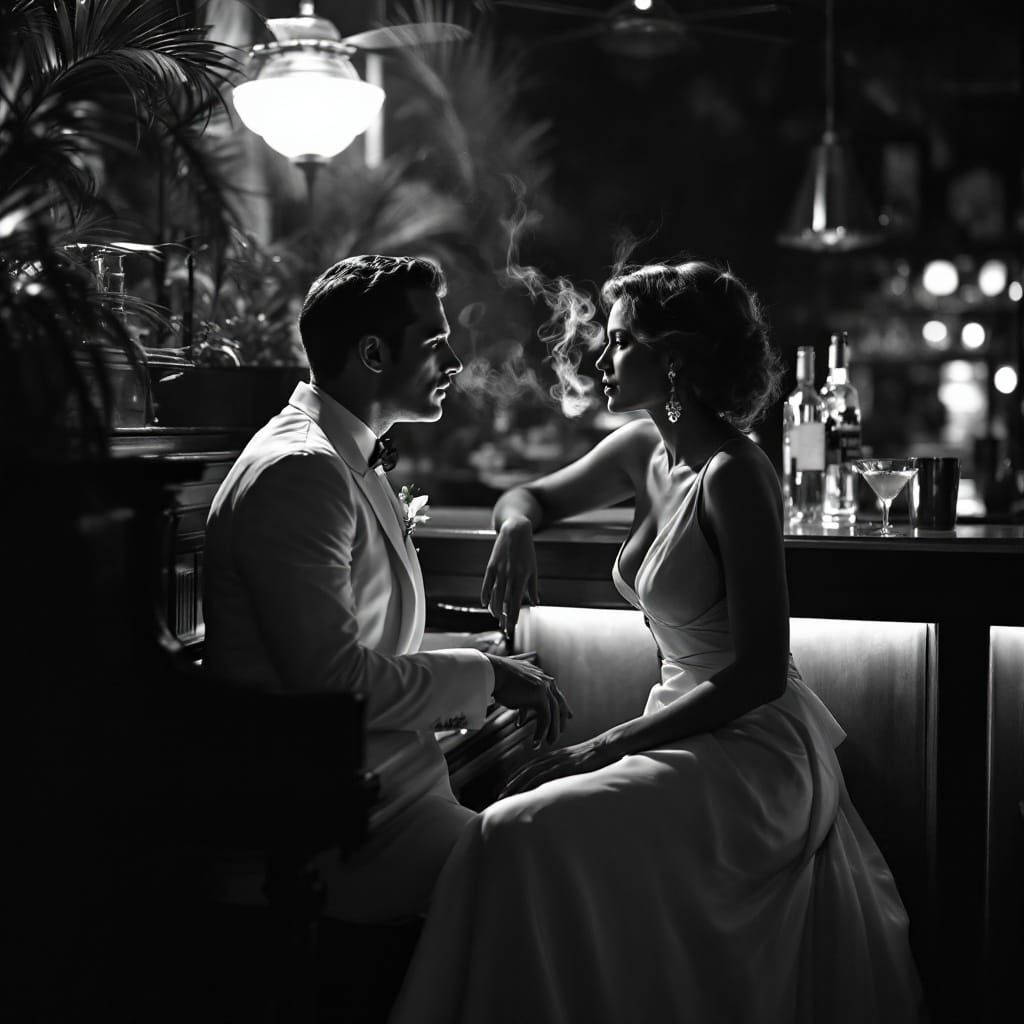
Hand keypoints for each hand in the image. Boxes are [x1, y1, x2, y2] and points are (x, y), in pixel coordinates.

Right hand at [480, 517, 538, 635]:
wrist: (515, 531)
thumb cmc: (527, 551)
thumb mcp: (533, 569)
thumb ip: (533, 588)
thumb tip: (536, 603)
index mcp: (522, 578)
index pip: (516, 603)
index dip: (513, 617)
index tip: (512, 629)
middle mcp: (509, 576)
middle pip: (504, 603)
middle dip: (504, 618)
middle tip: (503, 629)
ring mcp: (499, 571)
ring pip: (494, 595)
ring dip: (495, 609)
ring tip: (497, 618)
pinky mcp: (491, 566)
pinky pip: (486, 584)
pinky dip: (485, 595)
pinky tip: (485, 604)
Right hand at [487, 654, 570, 747]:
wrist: (491, 671)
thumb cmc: (497, 679)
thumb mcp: (514, 688)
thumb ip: (522, 701)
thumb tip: (522, 717)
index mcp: (541, 676)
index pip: (556, 694)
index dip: (563, 707)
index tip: (569, 716)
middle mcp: (546, 681)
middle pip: (559, 705)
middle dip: (560, 722)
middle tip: (559, 734)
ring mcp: (544, 688)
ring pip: (553, 714)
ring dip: (551, 731)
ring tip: (548, 743)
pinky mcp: (539, 697)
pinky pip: (544, 719)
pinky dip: (540, 732)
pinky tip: (535, 742)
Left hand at [499, 737, 618, 796]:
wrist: (606, 746)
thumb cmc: (594, 756)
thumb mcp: (575, 762)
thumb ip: (564, 770)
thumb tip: (557, 783)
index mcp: (553, 757)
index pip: (530, 768)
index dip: (516, 778)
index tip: (505, 788)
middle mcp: (552, 758)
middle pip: (526, 771)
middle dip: (512, 784)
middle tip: (499, 796)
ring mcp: (558, 762)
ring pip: (532, 775)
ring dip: (517, 786)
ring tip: (506, 798)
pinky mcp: (566, 767)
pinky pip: (546, 777)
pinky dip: (534, 784)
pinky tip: (526, 793)